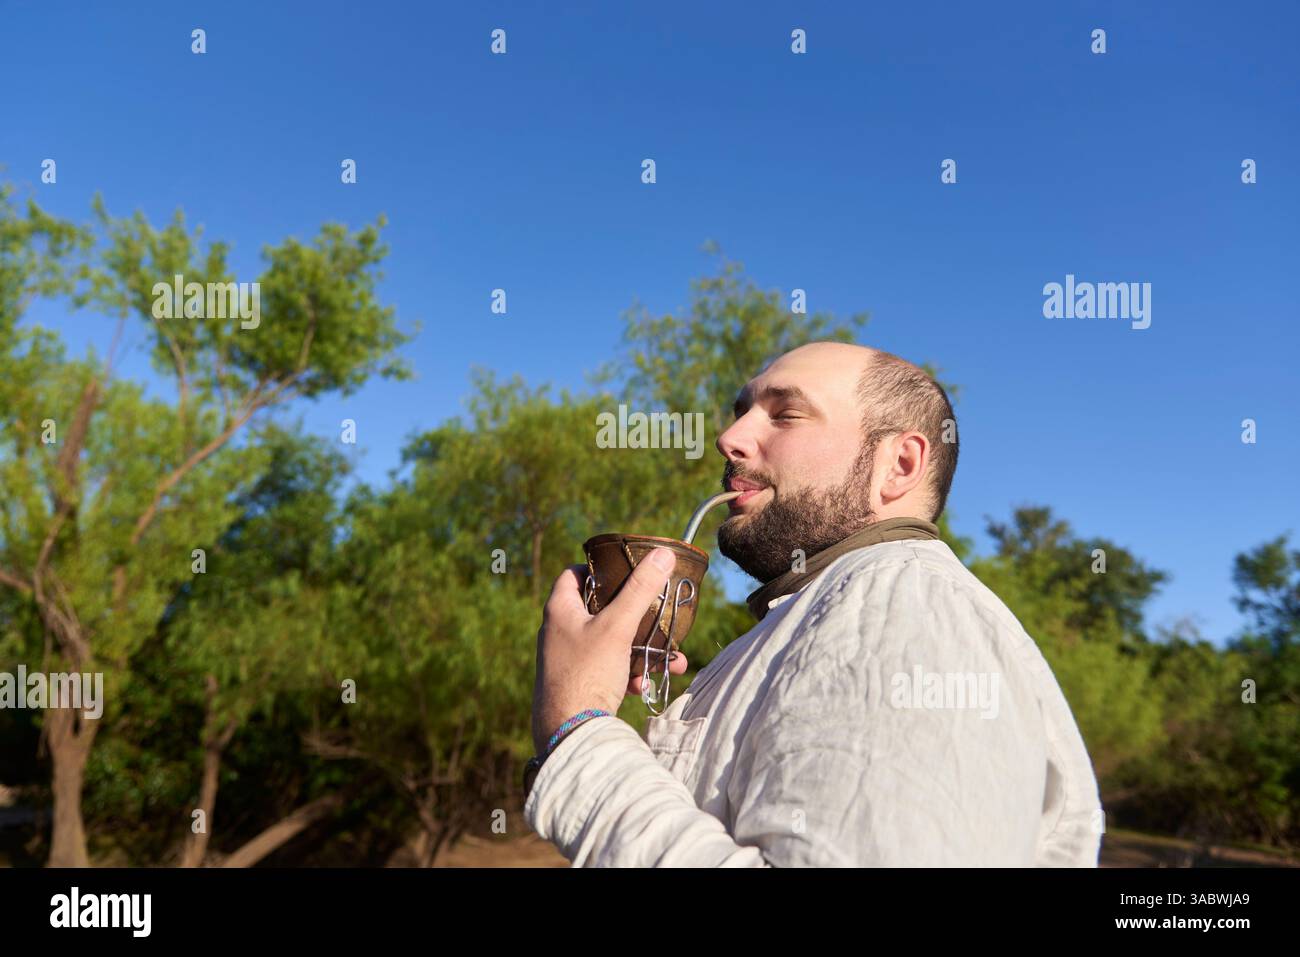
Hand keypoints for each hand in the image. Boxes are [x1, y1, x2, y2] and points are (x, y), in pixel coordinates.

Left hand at [531, 547, 689, 755]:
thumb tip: (662, 555)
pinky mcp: (578, 684)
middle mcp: (560, 632)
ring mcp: (568, 659)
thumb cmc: (586, 674)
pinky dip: (629, 674)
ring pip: (610, 643)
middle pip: (600, 609)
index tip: (626, 570)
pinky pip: (608, 670)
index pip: (574, 574)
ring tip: (671, 658)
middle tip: (658, 614)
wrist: (569, 733)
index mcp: (560, 610)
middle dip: (635, 614)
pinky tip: (646, 686)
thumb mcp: (617, 627)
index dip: (599, 568)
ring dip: (641, 649)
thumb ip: (640, 590)